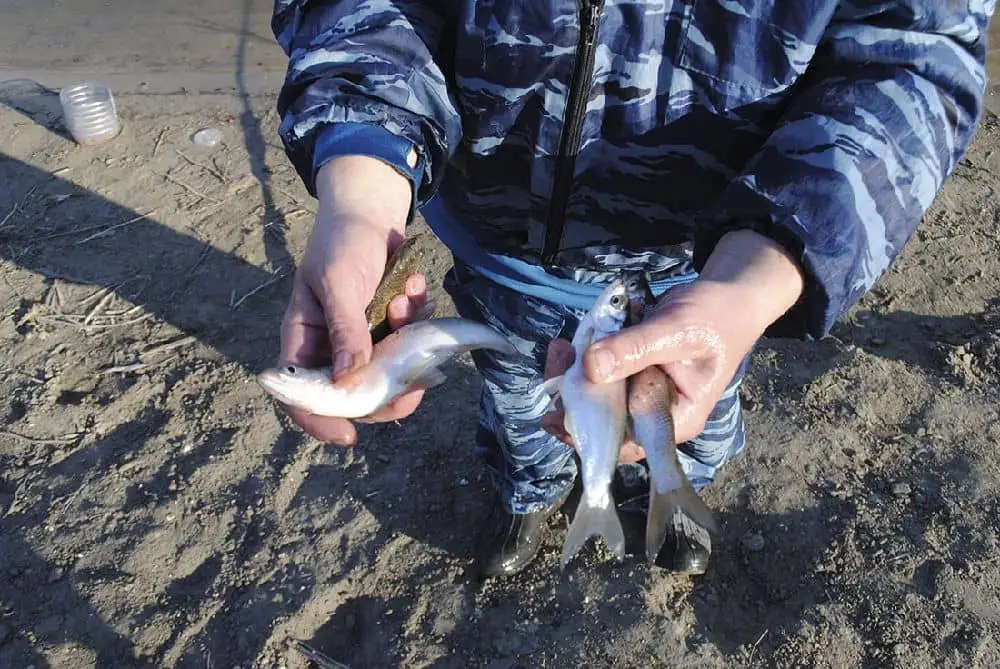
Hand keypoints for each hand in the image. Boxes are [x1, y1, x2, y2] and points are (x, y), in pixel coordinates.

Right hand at [278, 156, 423, 444]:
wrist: (372, 212)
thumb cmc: (341, 242)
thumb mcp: (338, 281)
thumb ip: (345, 328)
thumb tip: (350, 379)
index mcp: (304, 341)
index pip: (301, 396)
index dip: (320, 420)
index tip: (348, 436)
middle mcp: (333, 349)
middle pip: (356, 396)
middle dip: (389, 389)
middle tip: (417, 380)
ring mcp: (364, 342)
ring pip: (391, 372)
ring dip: (407, 342)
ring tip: (405, 301)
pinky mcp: (391, 330)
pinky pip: (411, 344)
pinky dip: (418, 319)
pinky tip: (413, 286)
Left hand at [542, 230, 804, 454]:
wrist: (726, 294)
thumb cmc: (715, 317)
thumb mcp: (675, 330)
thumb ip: (634, 349)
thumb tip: (590, 368)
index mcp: (673, 420)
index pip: (623, 444)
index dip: (586, 434)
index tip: (556, 412)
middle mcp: (652, 415)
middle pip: (600, 422)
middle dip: (571, 396)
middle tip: (558, 359)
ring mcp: (638, 394)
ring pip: (593, 397)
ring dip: (571, 375)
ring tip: (562, 347)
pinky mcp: (629, 373)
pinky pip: (597, 375)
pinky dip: (581, 360)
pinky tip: (571, 342)